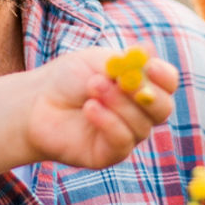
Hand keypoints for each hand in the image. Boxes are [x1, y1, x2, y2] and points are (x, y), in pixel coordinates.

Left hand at [25, 47, 177, 169]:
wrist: (36, 103)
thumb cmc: (68, 78)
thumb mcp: (96, 61)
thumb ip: (123, 61)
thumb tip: (148, 50)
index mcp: (142, 85)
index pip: (168, 83)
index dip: (163, 76)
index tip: (149, 66)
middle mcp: (140, 112)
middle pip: (163, 109)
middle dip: (145, 94)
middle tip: (124, 81)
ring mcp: (127, 135)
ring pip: (141, 125)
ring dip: (118, 103)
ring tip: (92, 87)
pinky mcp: (110, 154)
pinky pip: (122, 141)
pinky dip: (108, 121)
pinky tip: (89, 108)